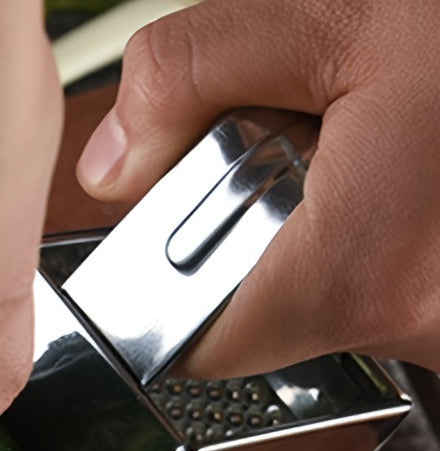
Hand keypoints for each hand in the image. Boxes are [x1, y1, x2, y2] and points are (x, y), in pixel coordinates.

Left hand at [76, 0, 439, 378]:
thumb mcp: (339, 9)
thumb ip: (192, 73)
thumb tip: (109, 165)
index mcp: (356, 273)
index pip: (191, 348)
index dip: (164, 291)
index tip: (177, 224)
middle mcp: (417, 327)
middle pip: (263, 319)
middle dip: (253, 235)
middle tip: (306, 134)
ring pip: (333, 298)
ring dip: (322, 221)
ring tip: (377, 133)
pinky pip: (395, 282)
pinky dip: (379, 223)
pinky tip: (413, 158)